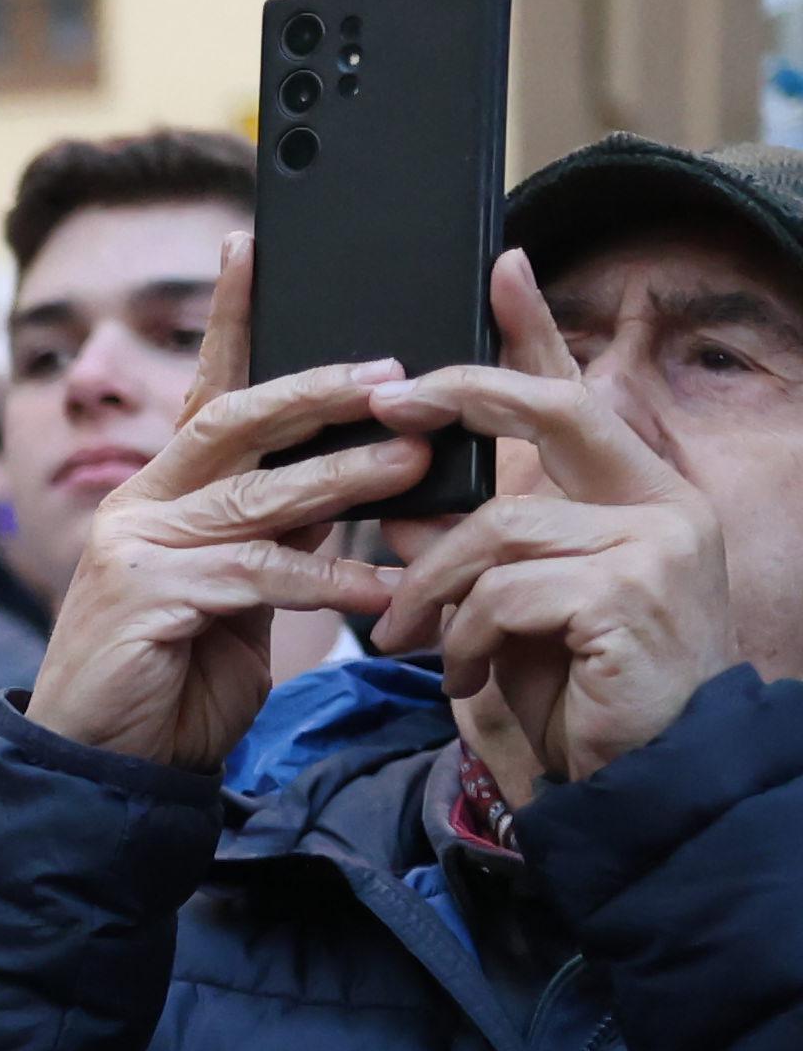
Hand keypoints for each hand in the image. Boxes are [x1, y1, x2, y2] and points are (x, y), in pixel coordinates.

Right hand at [25, 235, 410, 768]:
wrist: (105, 767)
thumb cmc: (172, 683)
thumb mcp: (237, 595)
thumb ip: (274, 535)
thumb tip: (343, 482)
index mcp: (158, 495)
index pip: (206, 393)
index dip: (230, 319)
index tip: (254, 248)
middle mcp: (139, 506)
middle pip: (234, 422)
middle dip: (318, 392)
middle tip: (396, 377)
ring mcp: (136, 549)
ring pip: (256, 496)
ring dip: (345, 480)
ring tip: (415, 468)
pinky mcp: (149, 597)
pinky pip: (258, 574)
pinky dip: (329, 581)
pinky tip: (384, 589)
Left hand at [368, 249, 734, 783]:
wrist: (639, 783)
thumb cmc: (580, 698)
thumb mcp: (515, 610)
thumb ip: (474, 550)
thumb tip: (397, 513)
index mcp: (640, 498)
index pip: (582, 396)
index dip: (538, 332)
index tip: (503, 267)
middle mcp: (663, 506)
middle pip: (552, 413)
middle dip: (463, 395)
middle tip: (385, 400)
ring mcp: (655, 546)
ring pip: (497, 527)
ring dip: (431, 589)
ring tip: (406, 642)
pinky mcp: (627, 595)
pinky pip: (503, 590)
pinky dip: (462, 636)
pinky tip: (462, 677)